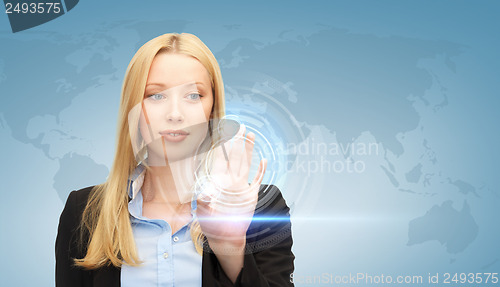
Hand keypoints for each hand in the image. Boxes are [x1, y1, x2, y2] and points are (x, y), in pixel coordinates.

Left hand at [196, 124, 266, 252]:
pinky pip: (257, 179)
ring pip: (246, 163)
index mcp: (218, 181)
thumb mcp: (204, 213)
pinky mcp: (250, 195)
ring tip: (251, 136)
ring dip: (249, 150)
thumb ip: (203, 202)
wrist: (224, 236)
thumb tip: (203, 194)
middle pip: (235, 156)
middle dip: (238, 141)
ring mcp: (241, 186)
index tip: (225, 131)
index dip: (223, 144)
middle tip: (242, 127)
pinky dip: (261, 171)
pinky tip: (264, 161)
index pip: (221, 157)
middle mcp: (230, 180)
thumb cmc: (211, 224)